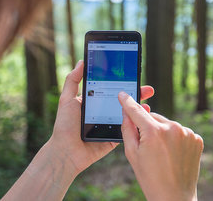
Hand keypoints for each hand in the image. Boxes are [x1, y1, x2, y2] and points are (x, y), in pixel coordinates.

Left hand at [48, 60, 154, 174]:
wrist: (66, 151)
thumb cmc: (64, 125)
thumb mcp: (66, 99)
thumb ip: (73, 80)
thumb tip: (82, 61)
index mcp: (95, 101)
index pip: (112, 88)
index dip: (123, 82)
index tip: (134, 75)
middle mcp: (104, 111)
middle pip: (124, 100)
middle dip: (137, 93)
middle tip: (148, 89)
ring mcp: (111, 124)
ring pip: (128, 114)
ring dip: (140, 108)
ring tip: (147, 102)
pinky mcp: (114, 138)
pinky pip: (128, 130)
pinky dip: (137, 124)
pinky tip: (144, 117)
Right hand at [118, 92, 203, 200]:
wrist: (174, 196)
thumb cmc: (150, 178)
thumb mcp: (132, 154)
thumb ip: (128, 129)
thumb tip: (127, 112)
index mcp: (154, 132)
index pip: (137, 111)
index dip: (128, 102)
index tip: (123, 94)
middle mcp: (172, 128)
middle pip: (153, 118)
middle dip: (148, 127)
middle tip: (147, 147)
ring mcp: (187, 133)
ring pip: (167, 125)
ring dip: (162, 133)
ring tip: (162, 154)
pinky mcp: (197, 139)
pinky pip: (180, 132)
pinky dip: (175, 139)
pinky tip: (173, 154)